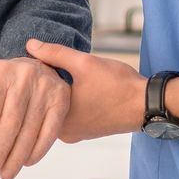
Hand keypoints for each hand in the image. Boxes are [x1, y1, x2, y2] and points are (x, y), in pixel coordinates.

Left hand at [0, 56, 70, 178]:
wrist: (38, 67)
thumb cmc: (7, 86)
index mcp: (0, 71)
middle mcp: (24, 75)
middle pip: (10, 122)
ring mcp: (46, 86)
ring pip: (30, 130)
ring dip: (17, 156)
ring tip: (7, 173)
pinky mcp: (62, 98)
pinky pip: (49, 132)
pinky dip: (37, 151)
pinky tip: (26, 162)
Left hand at [26, 41, 146, 141]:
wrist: (148, 104)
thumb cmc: (117, 85)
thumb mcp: (83, 63)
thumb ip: (55, 53)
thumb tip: (30, 44)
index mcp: (59, 120)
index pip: (34, 97)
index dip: (35, 77)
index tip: (37, 62)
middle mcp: (64, 133)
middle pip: (44, 105)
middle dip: (46, 85)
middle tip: (48, 65)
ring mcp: (76, 134)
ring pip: (57, 109)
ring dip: (58, 93)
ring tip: (63, 74)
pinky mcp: (86, 132)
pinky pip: (69, 115)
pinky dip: (69, 101)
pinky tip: (75, 87)